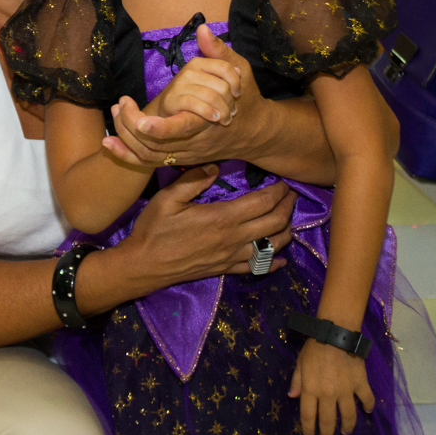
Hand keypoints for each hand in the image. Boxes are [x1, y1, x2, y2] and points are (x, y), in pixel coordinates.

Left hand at [102, 27, 266, 167]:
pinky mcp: (179, 157)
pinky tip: (109, 143)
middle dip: (133, 128)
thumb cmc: (248, 99)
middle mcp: (196, 142)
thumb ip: (220, 52)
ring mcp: (186, 153)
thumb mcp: (240, 71)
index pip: (182, 129)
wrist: (255, 131)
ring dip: (127, 139)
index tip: (141, 119)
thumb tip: (203, 30)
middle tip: (120, 105)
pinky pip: (148, 162)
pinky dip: (126, 155)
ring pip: (149, 156)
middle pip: (157, 146)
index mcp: (209, 122)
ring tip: (115, 114)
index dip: (160, 128)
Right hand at [124, 166, 297, 284]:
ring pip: (271, 247)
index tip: (285, 180)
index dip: (279, 191)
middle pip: (274, 223)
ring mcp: (231, 257)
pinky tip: (280, 258)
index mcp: (223, 218)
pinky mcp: (224, 269)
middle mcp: (233, 239)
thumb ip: (194, 179)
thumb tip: (217, 164)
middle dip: (288, 207)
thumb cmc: (154, 229)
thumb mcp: (168, 198)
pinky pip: (255, 268)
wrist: (142, 266)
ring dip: (286, 231)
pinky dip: (272, 262)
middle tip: (293, 194)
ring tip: (289, 217)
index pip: (263, 203)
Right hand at [153, 42, 240, 124]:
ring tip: (225, 119)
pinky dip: (209, 113)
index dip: (235, 82)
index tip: (237, 94)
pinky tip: (215, 118)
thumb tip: (239, 70)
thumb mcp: (211, 80)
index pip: (225, 67)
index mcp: (200, 62)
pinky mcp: (173, 99)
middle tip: (231, 112)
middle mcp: (189, 71)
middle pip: (221, 85)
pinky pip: (197, 105)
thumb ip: (225, 72)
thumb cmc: (195, 95)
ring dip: (223, 111)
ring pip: (212, 97)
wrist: (169, 109)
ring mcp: (180, 84)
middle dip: (230, 102)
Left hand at [289, 339, 374, 434]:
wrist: (336, 331)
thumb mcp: (300, 361)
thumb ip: (296, 380)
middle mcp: (327, 394)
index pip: (308, 417)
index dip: (308, 430)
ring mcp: (346, 390)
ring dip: (347, 426)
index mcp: (310, 389)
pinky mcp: (360, 382)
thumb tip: (292, 396)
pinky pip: (367, 398)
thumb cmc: (315, 344)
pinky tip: (368, 410)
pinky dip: (369, 406)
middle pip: (327, 421)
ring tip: (346, 431)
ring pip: (348, 416)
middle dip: (327, 433)